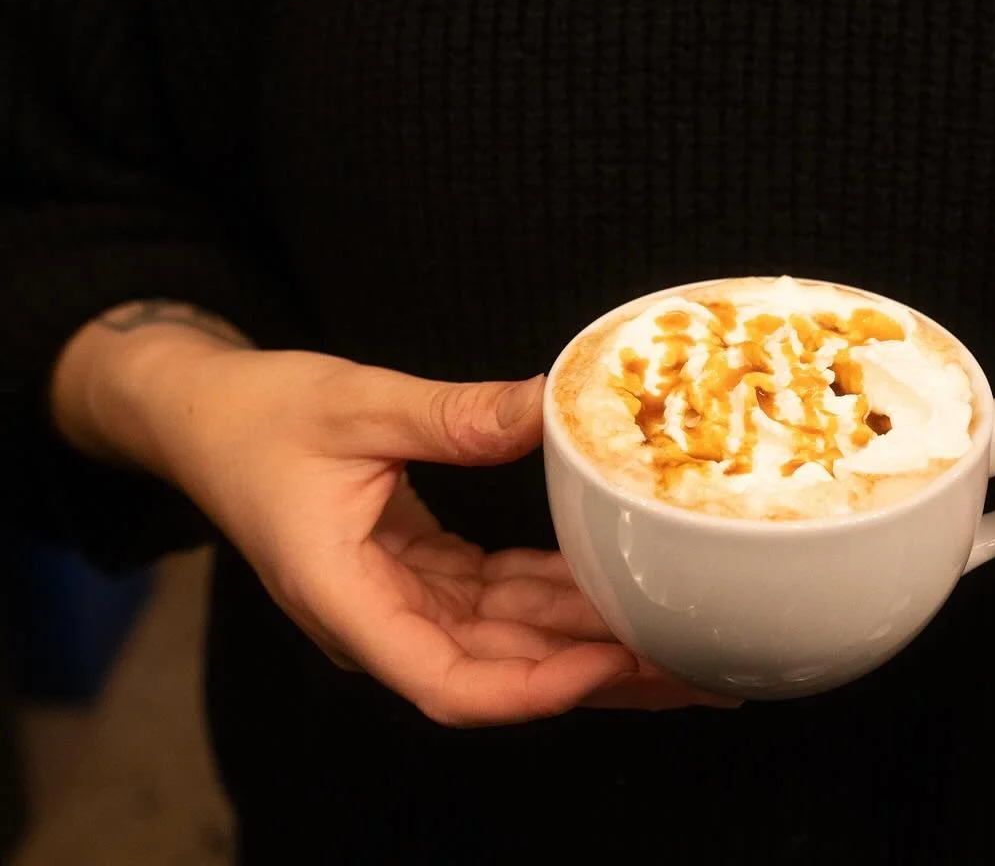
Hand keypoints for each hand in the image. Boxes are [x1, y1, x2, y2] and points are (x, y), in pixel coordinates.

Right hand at [53, 311, 732, 723]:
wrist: (202, 418)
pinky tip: (617, 584)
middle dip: (598, 674)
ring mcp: (400, 602)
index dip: (535, 687)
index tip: (611, 662)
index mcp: (345, 598)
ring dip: (590, 641)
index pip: (448, 680)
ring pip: (510, 643)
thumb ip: (452, 416)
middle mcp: (377, 619)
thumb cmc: (256, 418)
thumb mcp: (355, 405)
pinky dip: (557, 597)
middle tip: (693, 669)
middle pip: (501, 675)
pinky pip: (500, 600)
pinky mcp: (419, 576)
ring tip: (679, 640)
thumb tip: (544, 406)